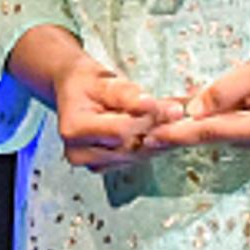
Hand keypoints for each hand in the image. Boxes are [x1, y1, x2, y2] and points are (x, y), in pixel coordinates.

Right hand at [49, 49, 178, 172]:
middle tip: (175, 111)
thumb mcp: (107, 82)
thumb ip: (130, 95)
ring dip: (158, 138)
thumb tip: (154, 106)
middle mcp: (79, 153)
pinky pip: (136, 160)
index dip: (146, 118)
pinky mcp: (106, 168)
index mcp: (74, 129)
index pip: (121, 131)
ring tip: (169, 117)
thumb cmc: (88, 84)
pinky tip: (159, 129)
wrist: (74, 93)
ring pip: (138, 156)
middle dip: (156, 128)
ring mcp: (92, 164)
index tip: (162, 104)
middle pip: (131, 147)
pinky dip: (152, 145)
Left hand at [153, 24, 249, 161]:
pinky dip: (234, 122)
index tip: (150, 135)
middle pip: (221, 138)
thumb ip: (228, 89)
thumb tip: (195, 108)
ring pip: (236, 136)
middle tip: (154, 123)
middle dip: (189, 129)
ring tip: (178, 112)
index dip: (177, 132)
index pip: (211, 132)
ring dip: (211, 125)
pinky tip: (217, 109)